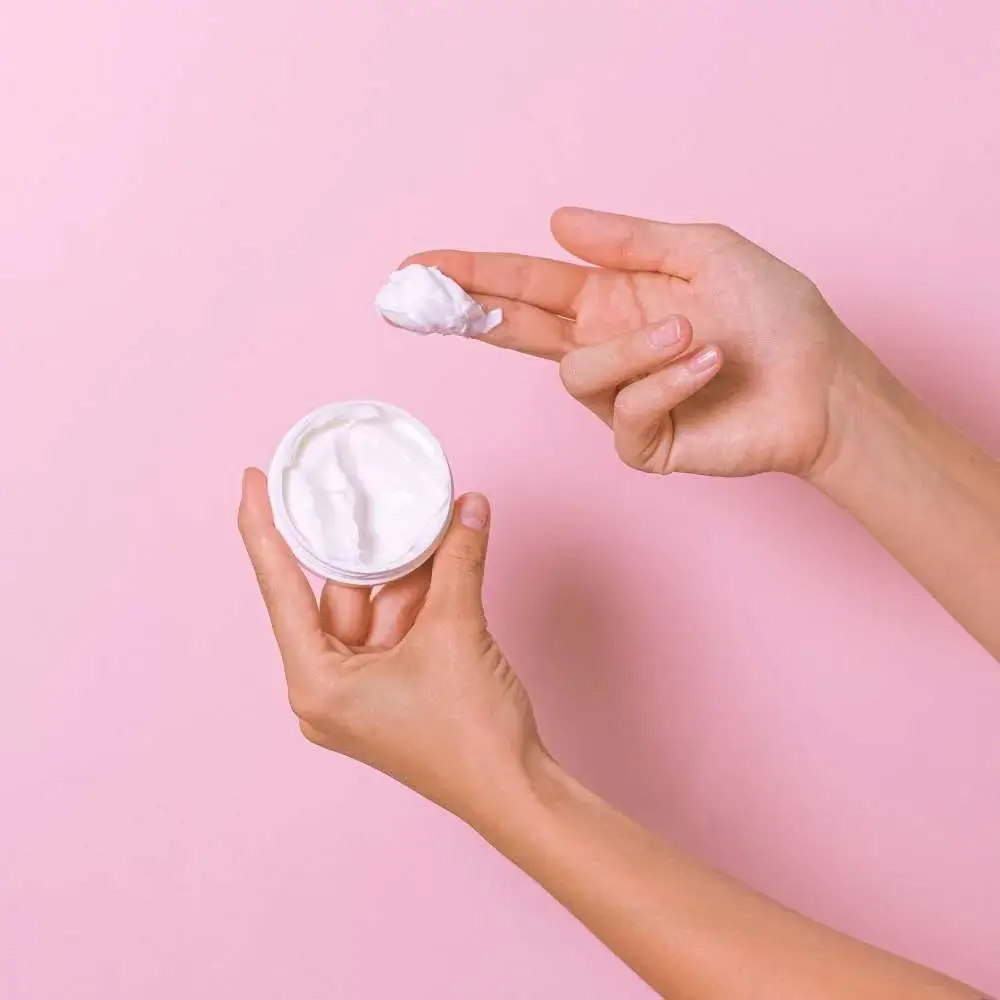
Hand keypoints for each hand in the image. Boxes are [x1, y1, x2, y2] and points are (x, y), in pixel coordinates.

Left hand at [237, 469, 541, 824]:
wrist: (516, 792)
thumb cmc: (472, 734)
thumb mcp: (457, 631)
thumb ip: (458, 560)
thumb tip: (468, 508)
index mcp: (316, 683)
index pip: (280, 588)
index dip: (263, 529)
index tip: (252, 482)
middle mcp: (328, 689)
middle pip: (339, 594)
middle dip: (368, 544)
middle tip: (367, 489)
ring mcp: (361, 693)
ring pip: (376, 608)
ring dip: (407, 568)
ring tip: (433, 519)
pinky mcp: (393, 692)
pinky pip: (398, 628)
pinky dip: (421, 595)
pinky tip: (445, 555)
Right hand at [407, 208, 877, 477]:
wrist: (820, 382)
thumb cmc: (772, 313)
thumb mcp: (704, 251)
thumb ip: (628, 241)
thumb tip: (556, 222)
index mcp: (610, 300)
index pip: (524, 287)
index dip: (470, 276)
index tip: (417, 267)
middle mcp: (604, 348)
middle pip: (514, 333)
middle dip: (470, 313)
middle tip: (426, 298)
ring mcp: (619, 399)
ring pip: (579, 375)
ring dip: (635, 350)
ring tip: (694, 334)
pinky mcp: (642, 443)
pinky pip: (626, 413)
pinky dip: (668, 383)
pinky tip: (707, 364)